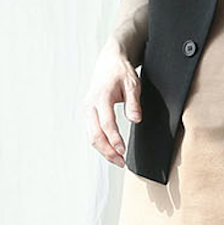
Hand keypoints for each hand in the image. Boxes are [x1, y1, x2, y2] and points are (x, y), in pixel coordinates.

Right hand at [84, 37, 142, 167]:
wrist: (109, 62)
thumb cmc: (121, 73)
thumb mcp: (132, 84)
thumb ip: (133, 103)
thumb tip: (135, 119)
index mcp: (101, 97)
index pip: (106, 123)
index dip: (114, 139)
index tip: (123, 151)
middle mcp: (90, 105)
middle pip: (95, 135)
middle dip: (108, 151)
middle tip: (121, 162)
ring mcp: (88, 111)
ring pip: (92, 137)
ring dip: (104, 151)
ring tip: (119, 160)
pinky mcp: (89, 115)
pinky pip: (93, 133)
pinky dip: (101, 145)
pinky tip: (112, 151)